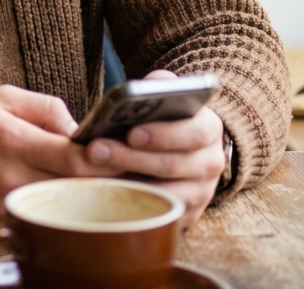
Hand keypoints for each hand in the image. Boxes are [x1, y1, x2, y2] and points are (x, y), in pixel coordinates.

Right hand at [0, 84, 120, 225]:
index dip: (105, 156)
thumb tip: (80, 129)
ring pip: (63, 205)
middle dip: (103, 177)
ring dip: (84, 194)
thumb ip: (46, 107)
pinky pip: (42, 216)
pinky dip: (58, 207)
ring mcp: (7, 204)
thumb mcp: (1, 97)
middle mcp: (11, 177)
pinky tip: (67, 196)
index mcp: (13, 140)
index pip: (74, 157)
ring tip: (97, 179)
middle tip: (120, 165)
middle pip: (76, 186)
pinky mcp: (1, 220)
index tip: (121, 149)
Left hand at [83, 70, 224, 228]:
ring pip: (165, 194)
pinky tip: (103, 194)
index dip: (163, 134)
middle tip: (95, 150)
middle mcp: (210, 163)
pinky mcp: (186, 215)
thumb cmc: (162, 115)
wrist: (179, 145)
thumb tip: (123, 94)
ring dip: (126, 184)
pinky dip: (131, 206)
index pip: (194, 133)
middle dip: (131, 158)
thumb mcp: (163, 93)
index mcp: (208, 128)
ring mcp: (200, 193)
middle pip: (172, 166)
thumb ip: (152, 87)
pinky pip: (159, 216)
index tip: (131, 133)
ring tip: (93, 173)